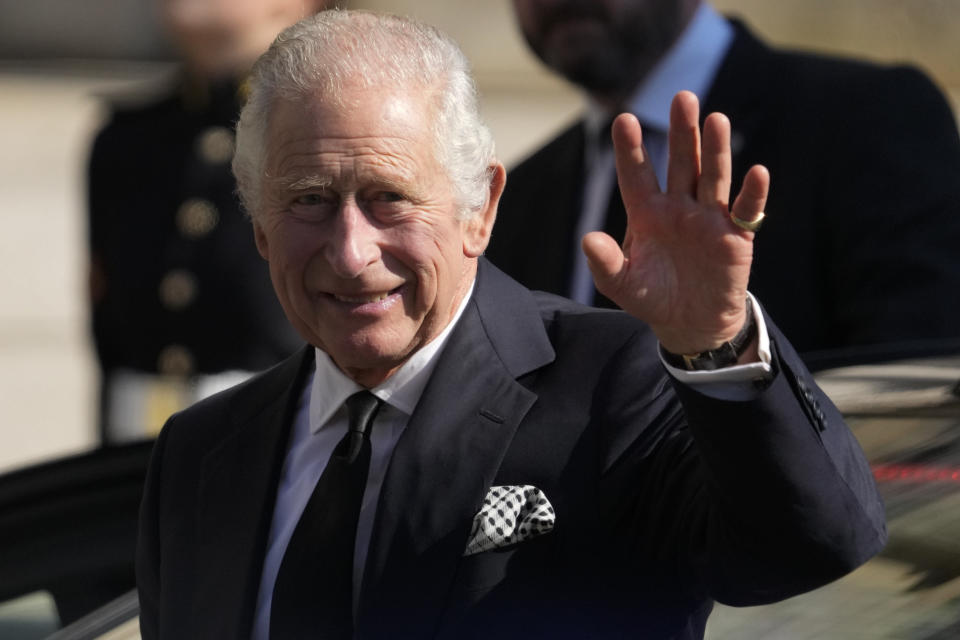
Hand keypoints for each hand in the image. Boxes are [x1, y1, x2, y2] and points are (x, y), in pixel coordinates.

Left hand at [583, 91, 768, 354]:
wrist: (690, 323)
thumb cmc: (653, 297)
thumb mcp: (622, 285)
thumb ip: (604, 263)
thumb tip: (587, 239)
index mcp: (647, 213)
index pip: (637, 175)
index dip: (631, 149)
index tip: (624, 119)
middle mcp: (679, 207)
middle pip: (681, 163)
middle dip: (682, 132)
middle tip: (682, 97)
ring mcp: (709, 218)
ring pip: (712, 177)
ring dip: (715, 150)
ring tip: (715, 119)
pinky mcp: (736, 236)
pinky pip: (746, 210)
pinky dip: (753, 193)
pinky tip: (757, 172)